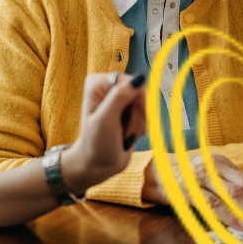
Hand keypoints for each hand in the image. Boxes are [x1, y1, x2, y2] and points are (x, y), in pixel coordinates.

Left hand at [61, 72, 146, 194]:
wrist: (99, 165)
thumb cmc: (96, 144)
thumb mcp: (106, 120)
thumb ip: (120, 97)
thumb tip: (140, 78)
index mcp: (98, 83)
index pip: (131, 81)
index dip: (137, 100)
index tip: (132, 118)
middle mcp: (109, 87)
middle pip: (140, 93)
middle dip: (137, 115)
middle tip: (124, 130)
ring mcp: (120, 99)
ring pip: (146, 105)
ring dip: (139, 124)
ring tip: (124, 135)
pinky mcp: (129, 111)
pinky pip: (147, 114)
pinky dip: (140, 127)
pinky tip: (128, 135)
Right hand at [143, 152, 242, 231]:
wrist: (151, 172)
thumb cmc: (183, 177)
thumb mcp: (207, 174)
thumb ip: (227, 187)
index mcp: (221, 162)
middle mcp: (213, 166)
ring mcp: (200, 177)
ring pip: (232, 195)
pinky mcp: (187, 190)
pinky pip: (213, 204)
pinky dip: (229, 215)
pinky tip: (240, 226)